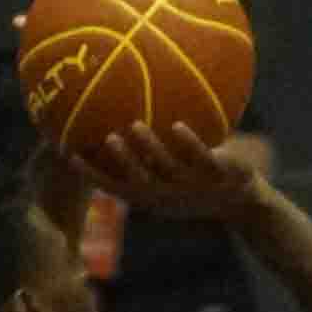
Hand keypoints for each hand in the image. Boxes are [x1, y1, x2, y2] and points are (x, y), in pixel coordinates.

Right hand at [83, 121, 263, 221]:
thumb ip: (142, 152)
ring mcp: (193, 186)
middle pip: (140, 181)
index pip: (116, 187)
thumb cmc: (196, 181)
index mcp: (151, 195)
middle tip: (105, 139)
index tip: (69, 154)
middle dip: (122, 161)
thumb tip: (118, 113)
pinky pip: (202, 159)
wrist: (242, 199)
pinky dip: (190, 143)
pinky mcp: (218, 176)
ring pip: (168, 168)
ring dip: (150, 148)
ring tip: (135, 126)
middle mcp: (169, 194)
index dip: (93, 175)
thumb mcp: (167, 172)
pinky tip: (178, 126)